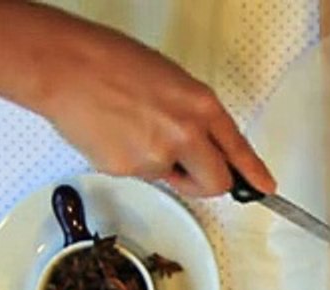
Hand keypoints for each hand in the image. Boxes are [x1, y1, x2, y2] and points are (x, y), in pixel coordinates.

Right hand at [36, 27, 273, 196]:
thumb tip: (205, 144)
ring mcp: (158, 155)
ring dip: (160, 164)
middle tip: (187, 172)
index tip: (264, 187)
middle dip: (204, 183)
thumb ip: (194, 116)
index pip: (238, 148)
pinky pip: (140, 176)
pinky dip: (130, 162)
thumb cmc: (111, 63)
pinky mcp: (129, 170)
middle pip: (215, 183)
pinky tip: (115, 135)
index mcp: (201, 106)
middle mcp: (186, 133)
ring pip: (171, 178)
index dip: (253, 173)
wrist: (65, 67)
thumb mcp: (172, 82)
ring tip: (132, 129)